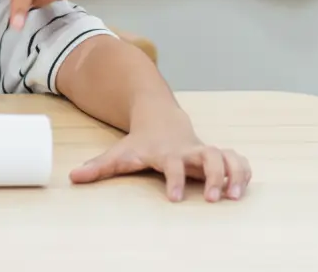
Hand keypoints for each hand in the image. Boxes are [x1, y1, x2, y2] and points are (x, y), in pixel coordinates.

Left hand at [69, 110, 250, 201]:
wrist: (159, 118)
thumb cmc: (140, 142)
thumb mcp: (119, 153)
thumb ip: (99, 167)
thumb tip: (73, 178)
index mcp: (167, 152)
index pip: (173, 164)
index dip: (175, 179)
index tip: (175, 197)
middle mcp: (189, 151)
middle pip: (209, 157)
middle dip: (214, 176)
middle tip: (214, 199)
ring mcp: (205, 151)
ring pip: (228, 157)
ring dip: (234, 175)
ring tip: (233, 196)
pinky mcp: (217, 154)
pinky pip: (238, 160)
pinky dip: (244, 171)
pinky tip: (242, 189)